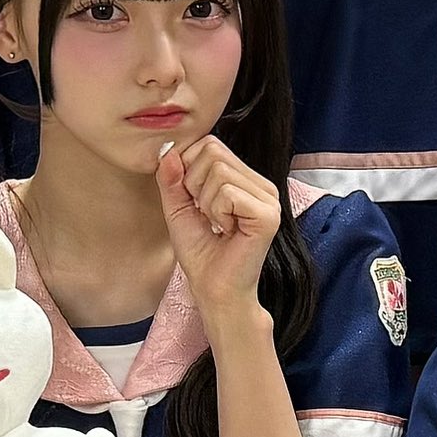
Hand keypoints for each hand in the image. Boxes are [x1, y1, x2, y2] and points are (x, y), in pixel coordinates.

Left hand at [158, 133, 282, 334]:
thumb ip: (171, 178)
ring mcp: (269, 198)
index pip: (209, 144)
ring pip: (218, 171)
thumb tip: (167, 149)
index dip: (188, 169)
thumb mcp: (178, 209)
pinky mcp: (268, 214)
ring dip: (206, 203)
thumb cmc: (202, 255)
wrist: (215, 291)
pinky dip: (217, 212)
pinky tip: (227, 230)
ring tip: (218, 225)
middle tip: (206, 215)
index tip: (194, 202)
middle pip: (213, 152)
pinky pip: (227, 193)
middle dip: (194, 184)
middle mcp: (262, 184)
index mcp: (245, 180)